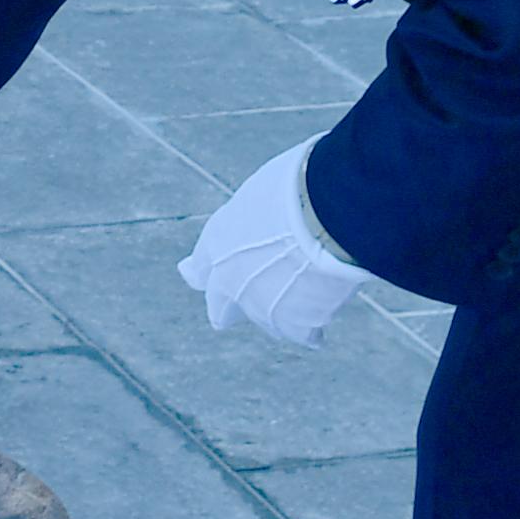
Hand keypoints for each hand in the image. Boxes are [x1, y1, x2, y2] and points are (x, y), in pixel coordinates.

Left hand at [180, 141, 368, 346]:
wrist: (325, 214)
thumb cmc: (301, 184)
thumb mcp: (266, 189)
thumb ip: (259, 213)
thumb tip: (274, 210)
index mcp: (217, 244)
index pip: (199, 270)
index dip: (201, 273)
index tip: (194, 275)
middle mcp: (229, 282)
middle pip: (221, 310)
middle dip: (228, 308)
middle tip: (246, 303)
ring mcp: (262, 307)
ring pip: (268, 320)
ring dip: (281, 311)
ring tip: (306, 292)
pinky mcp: (297, 324)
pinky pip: (306, 334)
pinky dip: (314, 329)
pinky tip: (323, 326)